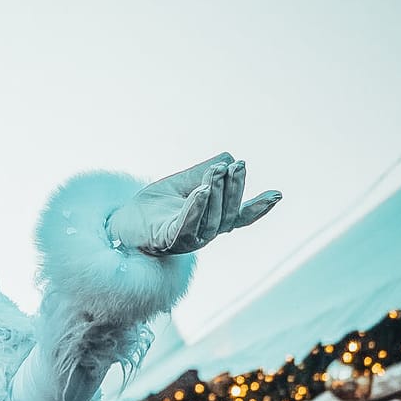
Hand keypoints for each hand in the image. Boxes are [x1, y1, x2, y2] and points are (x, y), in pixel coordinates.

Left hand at [107, 152, 281, 255]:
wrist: (122, 222)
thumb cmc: (155, 205)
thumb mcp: (185, 182)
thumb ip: (207, 172)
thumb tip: (228, 159)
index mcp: (212, 222)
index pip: (241, 217)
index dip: (259, 208)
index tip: (278, 195)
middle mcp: (204, 235)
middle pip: (228, 214)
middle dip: (235, 188)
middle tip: (237, 165)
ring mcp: (187, 241)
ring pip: (210, 219)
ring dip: (216, 193)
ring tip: (216, 172)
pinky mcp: (168, 241)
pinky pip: (186, 225)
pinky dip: (196, 208)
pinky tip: (202, 191)